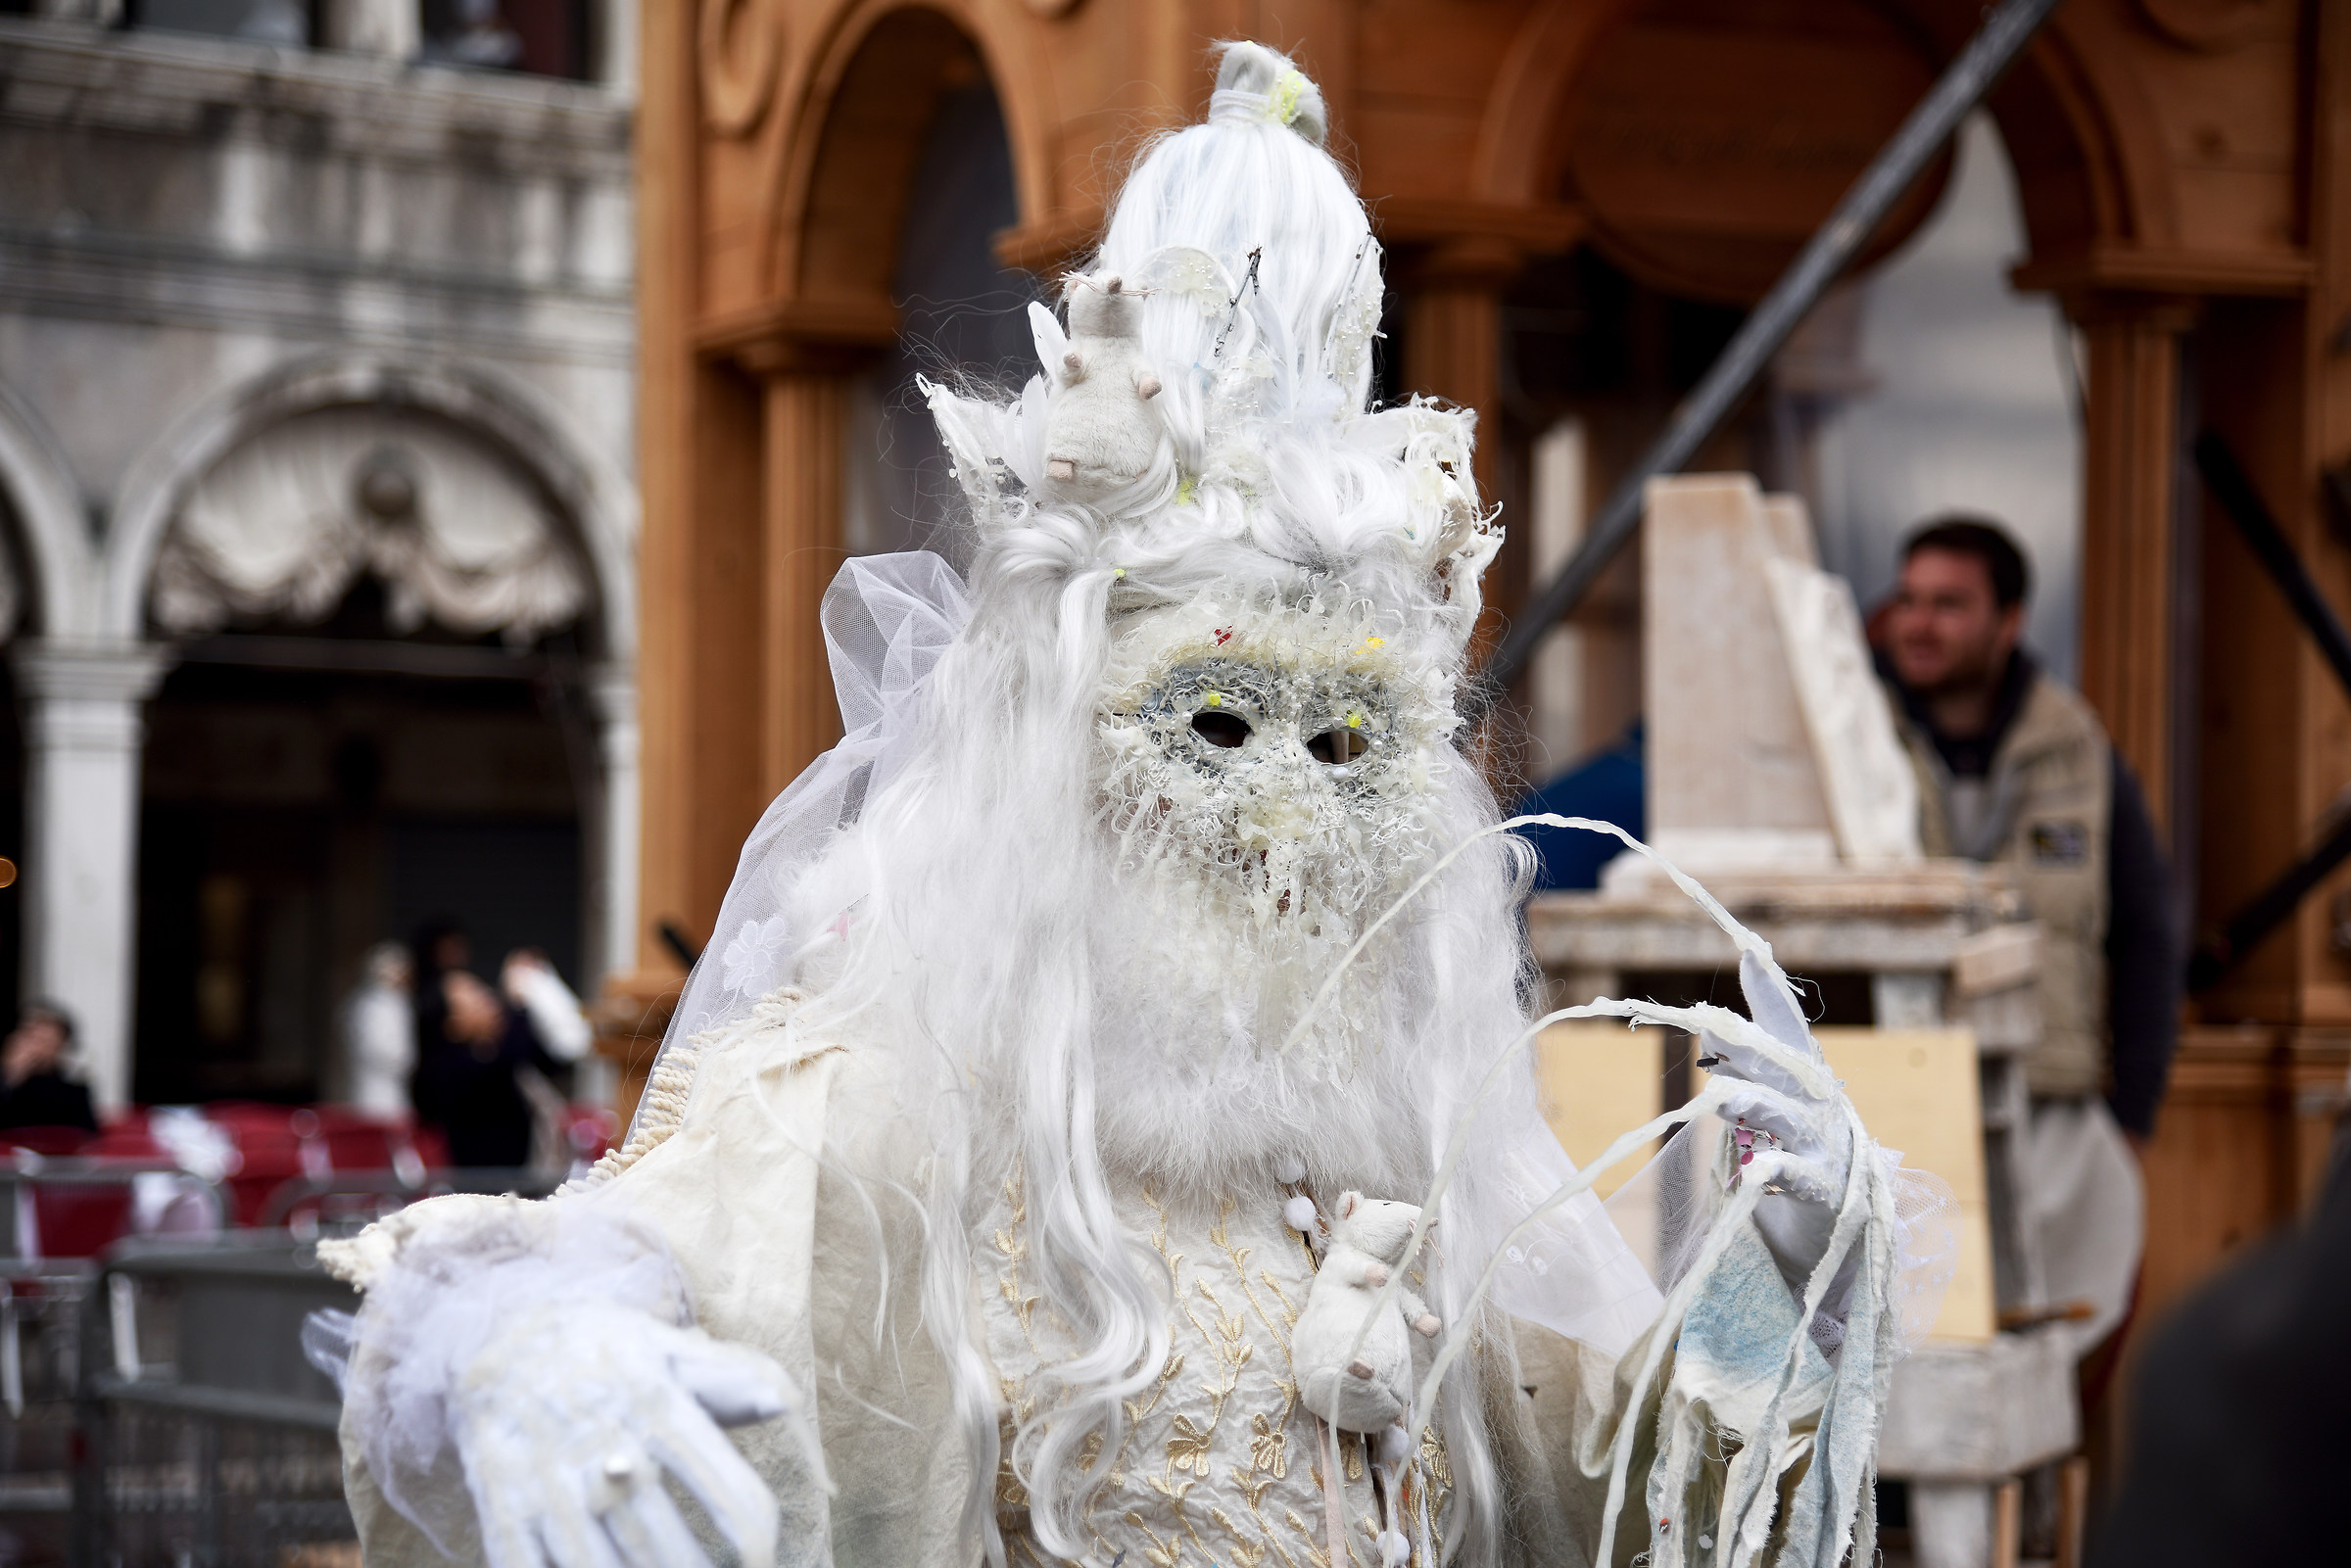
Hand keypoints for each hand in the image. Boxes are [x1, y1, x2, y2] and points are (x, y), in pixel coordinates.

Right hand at [451, 1297, 798, 1567]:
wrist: (497, 1334)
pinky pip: (527, 1565)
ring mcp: (548, 1483)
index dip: (751, 1535)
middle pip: (660, 1542)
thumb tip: (786, 1403)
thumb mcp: (665, 1345)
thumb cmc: (602, 1347)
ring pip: (597, 1565)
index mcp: (655, 1407)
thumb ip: (730, 1376)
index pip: (719, 1486)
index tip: (763, 1557)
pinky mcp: (504, 1506)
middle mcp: (603, 1448)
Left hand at [1700, 950, 1857, 1302]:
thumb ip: (1745, 1065)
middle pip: (1782, 1065)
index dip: (1769, 990)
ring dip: (1754, 1103)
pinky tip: (1756, 1172)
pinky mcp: (1822, 1188)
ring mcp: (1822, 1143)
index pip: (1785, 1026)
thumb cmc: (1804, 1147)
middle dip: (1749, 1044)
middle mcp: (1819, 1101)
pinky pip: (1795, 1177)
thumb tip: (1708, 1026)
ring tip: (1724, 1098)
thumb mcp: (1776, 1100)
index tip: (1751, 949)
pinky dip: (1775, 1172)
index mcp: (1806, 1075)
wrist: (1846, 1220)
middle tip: (1713, 1026)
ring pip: (1783, 1116)